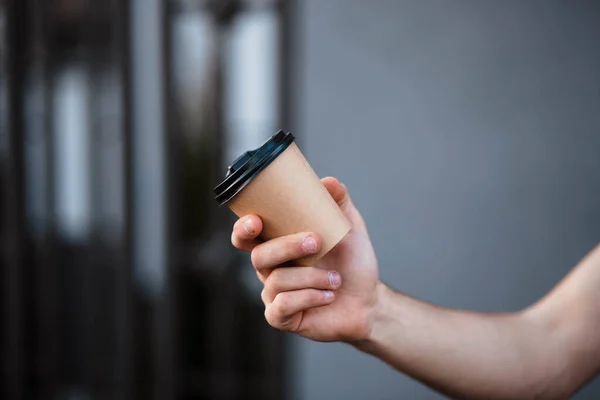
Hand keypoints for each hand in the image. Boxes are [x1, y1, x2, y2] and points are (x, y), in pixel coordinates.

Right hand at [231, 177, 379, 341]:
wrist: (368, 300)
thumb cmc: (352, 262)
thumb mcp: (349, 227)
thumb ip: (338, 202)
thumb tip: (328, 182)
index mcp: (278, 244)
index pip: (247, 236)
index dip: (243, 228)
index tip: (257, 220)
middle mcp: (270, 269)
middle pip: (258, 255)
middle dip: (286, 247)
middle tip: (316, 242)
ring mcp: (274, 294)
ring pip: (276, 280)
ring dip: (312, 277)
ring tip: (336, 279)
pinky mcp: (282, 318)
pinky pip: (283, 305)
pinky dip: (310, 297)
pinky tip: (328, 296)